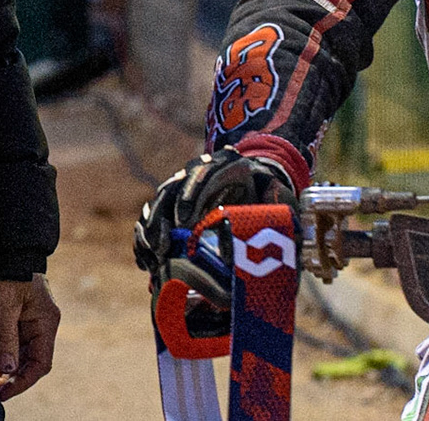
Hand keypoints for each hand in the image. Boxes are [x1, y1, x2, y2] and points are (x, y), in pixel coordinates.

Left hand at [0, 275, 59, 400]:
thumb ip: (6, 339)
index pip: (40, 363)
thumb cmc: (8, 272)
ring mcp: (28, 319)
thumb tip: (6, 370)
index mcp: (46, 322)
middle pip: (28, 360)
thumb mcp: (4, 305)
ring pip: (15, 352)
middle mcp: (41, 323)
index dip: (22, 382)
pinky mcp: (15, 314)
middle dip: (8, 377)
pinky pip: (6, 339)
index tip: (3, 393)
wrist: (7, 245)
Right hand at [133, 148, 296, 298]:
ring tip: (154, 259)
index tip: (185, 221)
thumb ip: (276, 212)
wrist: (259, 187)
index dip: (191, 194)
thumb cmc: (272, 197)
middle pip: (173, 188)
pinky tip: (147, 263)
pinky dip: (146, 239)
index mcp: (228, 164)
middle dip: (164, 217)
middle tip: (164, 246)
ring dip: (152, 230)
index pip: (205, 172)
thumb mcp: (282, 200)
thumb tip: (262, 242)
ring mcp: (183, 188)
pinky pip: (151, 218)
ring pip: (159, 203)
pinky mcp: (173, 207)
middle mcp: (199, 172)